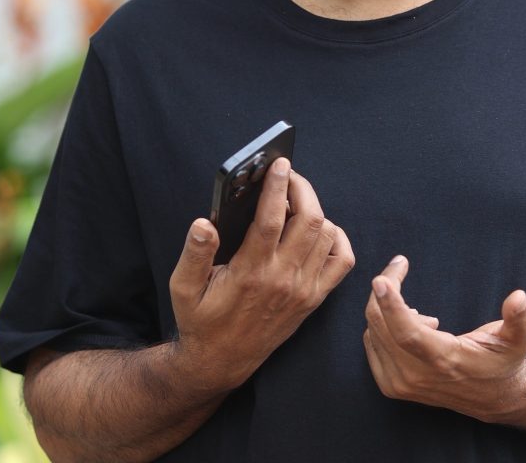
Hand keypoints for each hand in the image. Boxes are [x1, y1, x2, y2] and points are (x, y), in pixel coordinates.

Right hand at [168, 159, 353, 393]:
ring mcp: (304, 289)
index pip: (272, 219)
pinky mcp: (314, 298)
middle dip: (302, 188)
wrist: (221, 361)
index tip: (279, 163)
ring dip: (315, 209)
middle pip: (309, 220)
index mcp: (251, 272)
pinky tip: (318, 228)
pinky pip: (342, 261)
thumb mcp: (183, 288)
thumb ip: (194, 254)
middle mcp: (283, 278)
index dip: (278, 186)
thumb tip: (204, 223)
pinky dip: (337, 237)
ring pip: (326, 235)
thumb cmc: (201, 319)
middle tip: (288, 175)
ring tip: (295, 200)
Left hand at [363, 256, 525, 423]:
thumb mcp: (519, 340)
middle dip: (385, 287)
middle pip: (381, 325)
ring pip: (373, 331)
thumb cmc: (503, 361)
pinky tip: (412, 324)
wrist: (492, 397)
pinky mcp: (390, 385)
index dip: (391, 305)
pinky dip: (382, 324)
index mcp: (443, 360)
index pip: (407, 333)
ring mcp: (401, 383)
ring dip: (387, 307)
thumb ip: (519, 319)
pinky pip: (371, 342)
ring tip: (422, 313)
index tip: (381, 278)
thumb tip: (519, 297)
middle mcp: (416, 375)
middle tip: (400, 265)